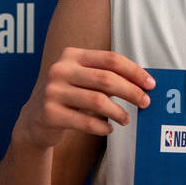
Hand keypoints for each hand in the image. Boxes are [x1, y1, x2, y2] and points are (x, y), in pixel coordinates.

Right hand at [13, 48, 154, 149]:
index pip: (110, 59)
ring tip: (126, 119)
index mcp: (71, 55)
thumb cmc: (68, 97)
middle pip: (106, 79)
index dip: (134, 71)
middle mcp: (60, 70)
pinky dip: (102, 127)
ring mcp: (52, 91)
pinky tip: (108, 129)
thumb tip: (143, 84)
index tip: (150, 84)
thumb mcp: (81, 79)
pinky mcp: (50, 113)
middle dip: (131, 91)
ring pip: (98, 101)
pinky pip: (85, 121)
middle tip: (145, 103)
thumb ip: (105, 76)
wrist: (34, 120)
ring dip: (118, 112)